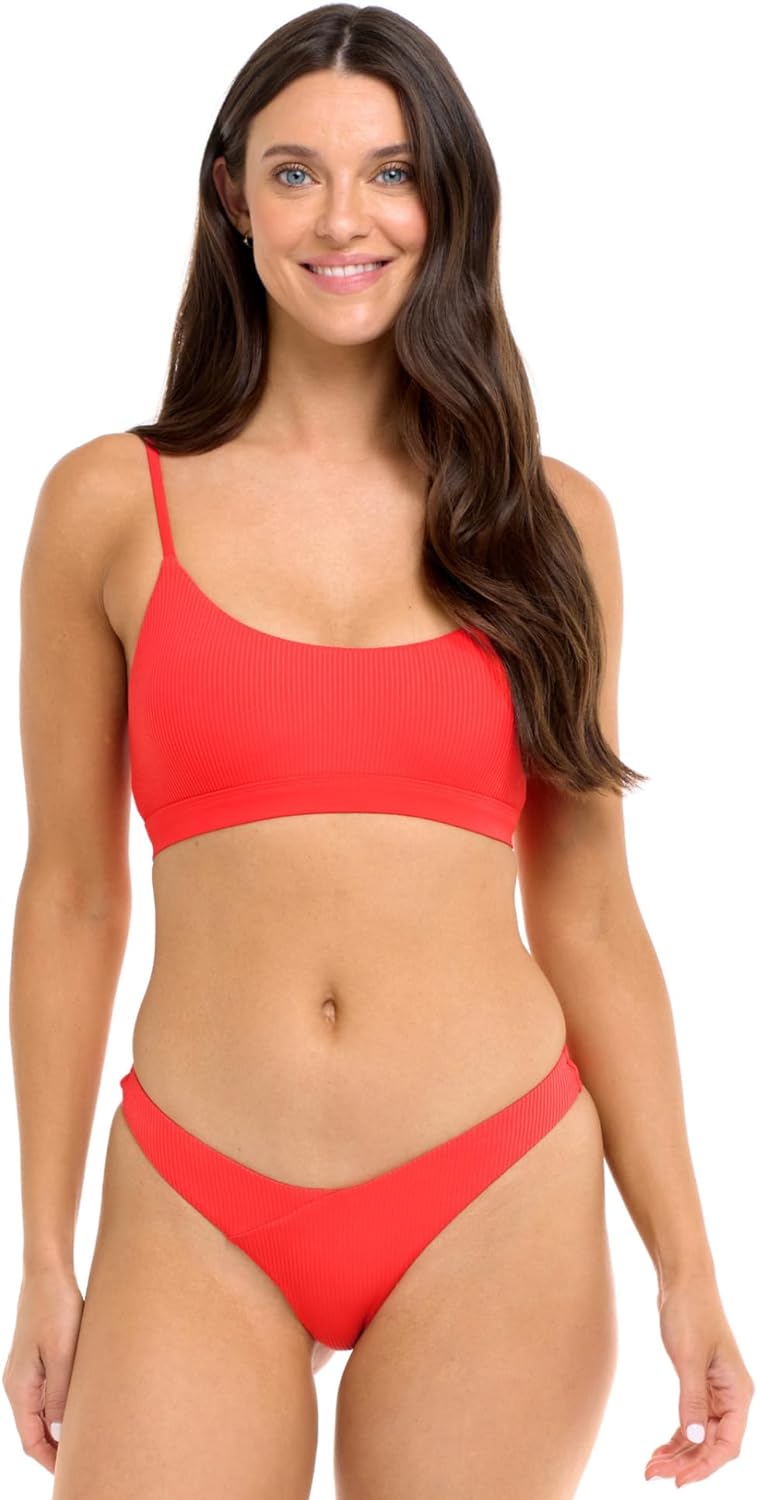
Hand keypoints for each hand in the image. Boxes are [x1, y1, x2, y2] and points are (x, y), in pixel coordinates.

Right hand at [2, 1265, 83, 1474]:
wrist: (49, 1272)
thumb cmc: (55, 1308)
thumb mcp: (61, 1353)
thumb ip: (60, 1394)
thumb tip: (61, 1433)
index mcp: (19, 1388)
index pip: (31, 1440)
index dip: (51, 1461)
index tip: (74, 1471)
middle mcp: (19, 1384)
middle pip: (35, 1430)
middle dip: (56, 1450)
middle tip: (87, 1459)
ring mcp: (28, 1371)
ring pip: (43, 1412)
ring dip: (61, 1428)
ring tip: (89, 1438)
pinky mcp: (40, 1357)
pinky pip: (49, 1393)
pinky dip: (63, 1407)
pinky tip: (84, 1406)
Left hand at [644, 1278, 753, 1485]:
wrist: (682, 1281)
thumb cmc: (690, 1312)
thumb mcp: (689, 1357)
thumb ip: (692, 1399)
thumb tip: (693, 1437)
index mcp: (737, 1392)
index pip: (727, 1444)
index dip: (705, 1466)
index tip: (679, 1480)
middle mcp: (730, 1396)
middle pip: (712, 1444)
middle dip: (685, 1462)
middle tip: (654, 1473)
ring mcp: (715, 1391)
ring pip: (699, 1435)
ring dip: (678, 1452)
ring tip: (651, 1466)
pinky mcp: (698, 1384)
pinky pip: (691, 1420)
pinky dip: (676, 1436)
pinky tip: (660, 1449)